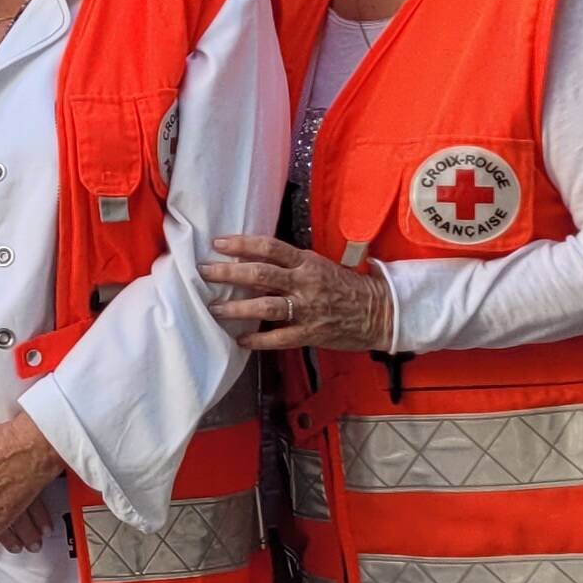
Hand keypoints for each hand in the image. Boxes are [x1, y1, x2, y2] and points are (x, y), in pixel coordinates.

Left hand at [202, 233, 397, 353]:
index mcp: (306, 261)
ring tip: (214, 308)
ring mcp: (308, 309)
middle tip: (204, 272)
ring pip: (265, 306)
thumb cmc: (343, 286)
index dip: (242, 244)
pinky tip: (241, 340)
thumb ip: (288, 266)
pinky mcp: (311, 333)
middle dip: (228, 273)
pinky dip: (258, 340)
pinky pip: (279, 338)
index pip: (269, 247)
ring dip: (236, 308)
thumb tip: (249, 263)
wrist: (379, 311)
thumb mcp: (318, 266)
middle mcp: (304, 282)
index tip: (217, 243)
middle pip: (260, 274)